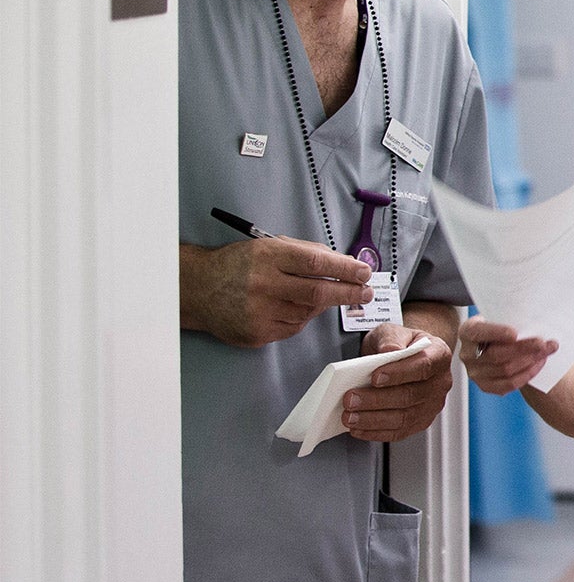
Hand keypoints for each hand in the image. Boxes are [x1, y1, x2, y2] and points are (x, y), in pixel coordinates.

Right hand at [181, 236, 372, 347]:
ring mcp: (259, 312)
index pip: (315, 263)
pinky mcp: (256, 333)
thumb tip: (347, 263)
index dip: (344, 269)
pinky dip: (300, 317)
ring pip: (308, 312)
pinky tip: (290, 307)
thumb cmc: (240, 264)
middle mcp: (262, 285)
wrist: (198, 288)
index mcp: (267, 257)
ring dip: (320, 305)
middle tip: (367, 291)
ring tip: (314, 294)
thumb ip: (308, 253)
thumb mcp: (271, 247)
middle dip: (348, 292)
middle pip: (317, 292)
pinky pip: (293, 327)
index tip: (365, 272)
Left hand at [343, 323, 453, 441]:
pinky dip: (376, 432)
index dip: (399, 373)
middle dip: (377, 400)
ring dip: (373, 420)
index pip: (423, 366)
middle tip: (351, 399)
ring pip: (404, 417)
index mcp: (439, 355)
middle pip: (411, 395)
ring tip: (349, 416)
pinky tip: (358, 428)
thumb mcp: (393, 331)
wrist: (405, 356)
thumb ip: (391, 338)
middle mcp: (441, 382)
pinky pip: (399, 432)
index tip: (375, 377)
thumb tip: (388, 349)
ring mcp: (433, 404)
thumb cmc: (400, 344)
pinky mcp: (421, 422)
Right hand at [457, 318, 559, 394]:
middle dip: (523, 348)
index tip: (515, 333)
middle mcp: (467, 354)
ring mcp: (475, 373)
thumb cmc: (500, 326)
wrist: (496, 343)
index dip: (496, 333)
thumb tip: (533, 321)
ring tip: (547, 350)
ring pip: (505, 370)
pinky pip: (509, 384)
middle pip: (496, 354)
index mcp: (468, 331)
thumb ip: (510, 319)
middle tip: (543, 343)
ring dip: (530, 360)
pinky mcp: (485, 386)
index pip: (479, 332)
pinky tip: (539, 363)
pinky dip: (527, 373)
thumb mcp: (499, 317)